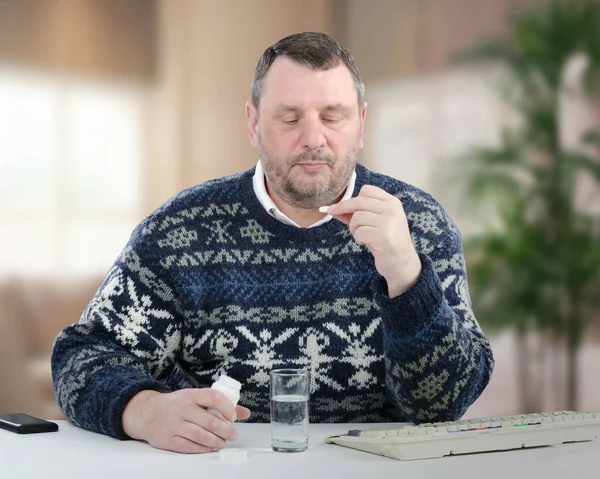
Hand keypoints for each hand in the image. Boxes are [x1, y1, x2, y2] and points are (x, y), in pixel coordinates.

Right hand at [122, 388, 251, 453]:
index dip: (227, 407)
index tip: (233, 417)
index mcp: (191, 395)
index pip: (213, 397)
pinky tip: (210, 448)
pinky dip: (203, 448)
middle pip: (210, 421)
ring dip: (217, 441)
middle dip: (226, 430)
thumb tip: (245, 412)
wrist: (147, 413)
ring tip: (223, 442)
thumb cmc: (177, 404)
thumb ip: (220, 404)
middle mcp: (183, 408)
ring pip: (201, 435)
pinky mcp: (169, 439)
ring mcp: (175, 424)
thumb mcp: (196, 398)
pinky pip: (190, 446)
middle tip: (233, 434)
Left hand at [323, 185, 420, 296]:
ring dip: (354, 229)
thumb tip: (334, 209)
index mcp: (392, 202)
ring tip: (362, 236)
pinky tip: (367, 243)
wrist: (402, 263)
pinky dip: (359, 239)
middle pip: (358, 201)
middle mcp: (391, 209)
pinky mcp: (383, 236)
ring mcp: (388, 222)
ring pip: (357, 218)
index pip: (367, 190)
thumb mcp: (376, 223)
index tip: (339, 206)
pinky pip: (359, 232)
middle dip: (342, 208)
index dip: (351, 198)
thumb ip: (359, 213)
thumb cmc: (387, 242)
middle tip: (332, 213)